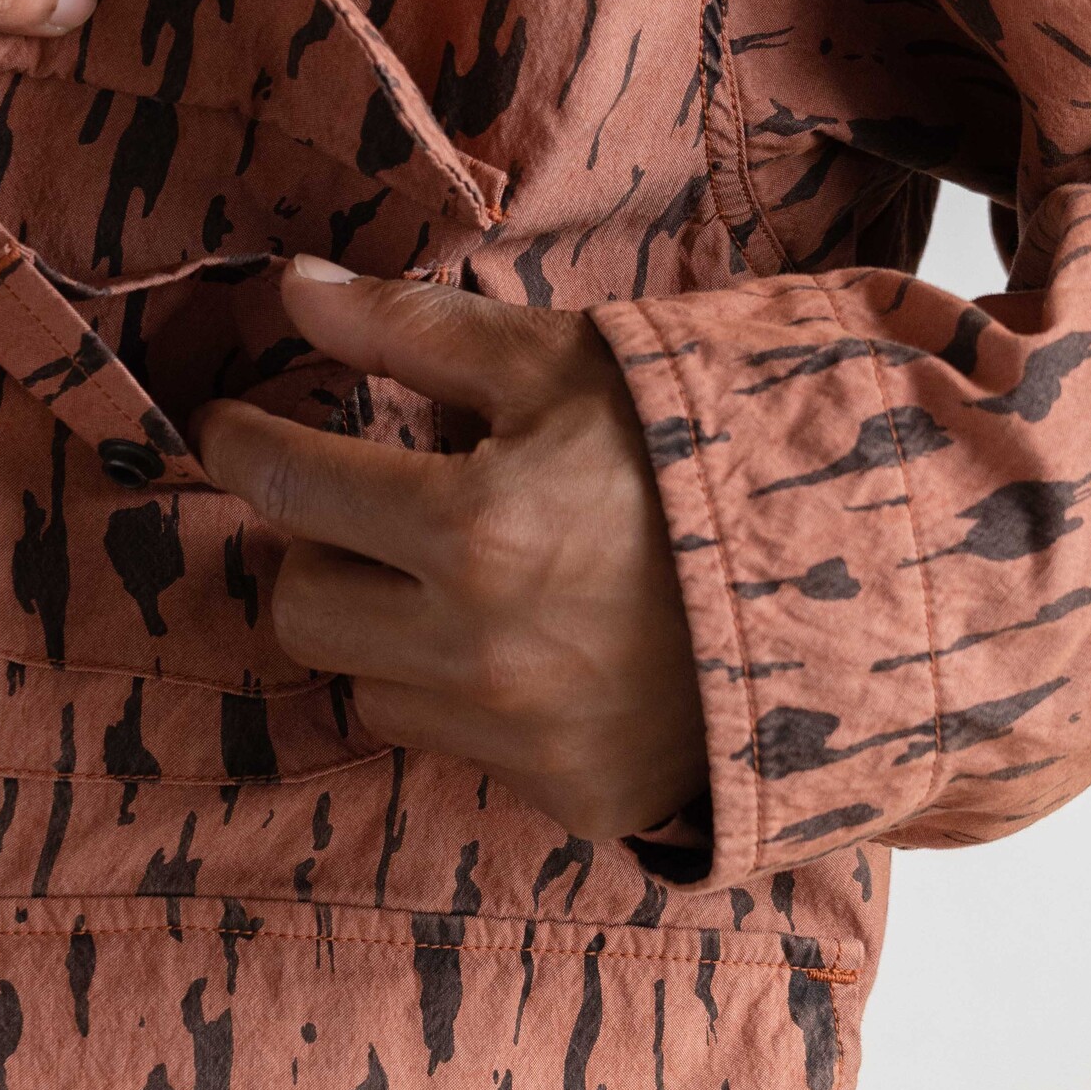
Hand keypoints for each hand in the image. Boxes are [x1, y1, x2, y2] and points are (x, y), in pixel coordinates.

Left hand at [195, 257, 709, 849]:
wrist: (866, 578)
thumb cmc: (710, 449)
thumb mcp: (566, 364)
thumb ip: (414, 331)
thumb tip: (291, 291)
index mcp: (471, 528)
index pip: (286, 487)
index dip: (239, 444)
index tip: (224, 425)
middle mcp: (478, 652)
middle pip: (301, 606)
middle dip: (319, 547)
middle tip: (368, 504)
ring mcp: (523, 740)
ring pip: (371, 685)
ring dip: (389, 628)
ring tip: (470, 572)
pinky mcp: (571, 798)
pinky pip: (461, 746)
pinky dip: (471, 696)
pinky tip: (540, 643)